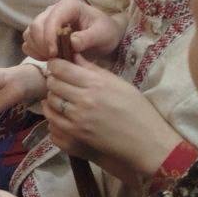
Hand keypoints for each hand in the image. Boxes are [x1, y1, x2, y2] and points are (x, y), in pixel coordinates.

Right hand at [24, 0, 124, 61]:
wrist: (103, 35)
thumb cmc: (105, 32)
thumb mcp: (103, 35)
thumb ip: (88, 38)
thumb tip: (72, 43)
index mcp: (68, 6)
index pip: (51, 19)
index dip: (49, 37)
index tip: (54, 54)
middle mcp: (53, 10)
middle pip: (36, 25)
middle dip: (42, 44)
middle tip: (54, 59)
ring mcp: (45, 20)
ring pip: (29, 33)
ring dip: (37, 48)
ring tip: (52, 59)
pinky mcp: (41, 31)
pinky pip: (28, 41)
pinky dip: (34, 51)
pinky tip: (47, 58)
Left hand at [44, 56, 183, 176]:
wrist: (147, 141)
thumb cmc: (137, 110)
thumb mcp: (118, 83)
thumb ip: (93, 69)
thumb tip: (73, 55)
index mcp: (96, 83)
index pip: (61, 68)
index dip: (55, 64)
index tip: (57, 66)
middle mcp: (85, 99)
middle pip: (53, 83)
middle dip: (53, 79)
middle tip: (59, 80)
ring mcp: (78, 118)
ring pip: (50, 101)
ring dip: (52, 96)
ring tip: (60, 95)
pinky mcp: (76, 133)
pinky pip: (52, 119)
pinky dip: (52, 113)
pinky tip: (58, 110)